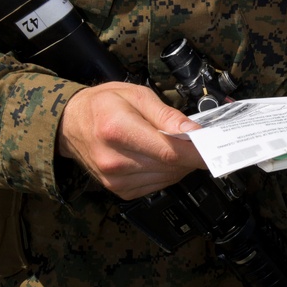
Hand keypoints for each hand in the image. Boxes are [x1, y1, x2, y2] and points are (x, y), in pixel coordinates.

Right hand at [57, 83, 201, 198]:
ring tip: (174, 144)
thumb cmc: (103, 105)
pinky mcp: (119, 191)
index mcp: (117, 130)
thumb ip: (166, 114)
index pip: (168, 150)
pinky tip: (160, 157)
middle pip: (170, 165)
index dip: (197, 152)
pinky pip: (156, 185)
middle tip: (199, 140)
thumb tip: (192, 131)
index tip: (216, 150)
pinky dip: (166, 172)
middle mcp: (115, 160)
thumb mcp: (136, 95)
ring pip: (167, 178)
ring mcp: (116, 180)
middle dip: (190, 154)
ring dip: (179, 164)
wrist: (70, 124)